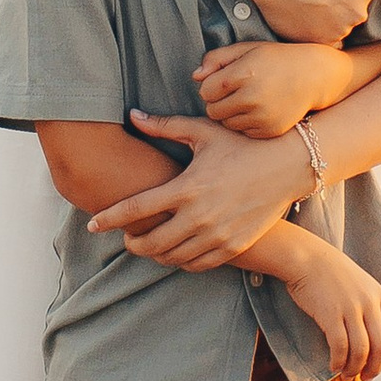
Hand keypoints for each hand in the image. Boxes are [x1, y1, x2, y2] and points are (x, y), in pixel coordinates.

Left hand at [86, 117, 308, 270]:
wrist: (288, 167)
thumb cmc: (242, 145)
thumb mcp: (203, 132)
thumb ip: (164, 127)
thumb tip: (132, 116)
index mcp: (186, 188)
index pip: (136, 209)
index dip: (109, 218)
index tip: (92, 224)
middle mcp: (198, 216)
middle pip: (150, 242)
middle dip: (132, 242)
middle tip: (126, 236)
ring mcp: (217, 236)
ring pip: (171, 258)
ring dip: (154, 254)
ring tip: (149, 243)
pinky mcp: (233, 247)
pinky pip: (197, 265)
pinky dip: (180, 261)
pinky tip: (175, 251)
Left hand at [194, 40, 355, 139]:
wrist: (314, 75)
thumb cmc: (275, 59)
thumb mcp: (247, 49)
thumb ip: (217, 58)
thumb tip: (195, 76)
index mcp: (243, 74)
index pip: (205, 90)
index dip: (211, 85)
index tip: (224, 80)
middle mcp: (252, 97)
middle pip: (212, 110)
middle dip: (218, 101)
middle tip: (235, 91)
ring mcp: (262, 117)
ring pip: (226, 123)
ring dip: (230, 114)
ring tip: (247, 100)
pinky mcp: (270, 131)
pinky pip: (243, 131)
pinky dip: (246, 123)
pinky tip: (259, 110)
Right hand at [249, 0, 378, 47]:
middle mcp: (357, 14)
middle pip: (354, 12)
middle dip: (342, 4)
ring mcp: (336, 31)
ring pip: (338, 28)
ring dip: (329, 20)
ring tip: (310, 4)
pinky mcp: (314, 42)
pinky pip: (322, 41)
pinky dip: (317, 33)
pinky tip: (307, 18)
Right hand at [280, 233, 380, 380]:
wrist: (306, 257)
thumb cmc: (330, 273)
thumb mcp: (360, 284)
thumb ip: (370, 306)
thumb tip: (373, 339)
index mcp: (380, 296)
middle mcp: (369, 303)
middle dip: (375, 368)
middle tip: (366, 379)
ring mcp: (351, 308)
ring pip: (361, 350)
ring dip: (355, 369)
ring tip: (346, 376)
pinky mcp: (330, 314)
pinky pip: (340, 347)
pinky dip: (338, 362)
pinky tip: (333, 366)